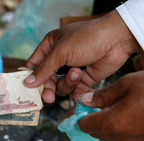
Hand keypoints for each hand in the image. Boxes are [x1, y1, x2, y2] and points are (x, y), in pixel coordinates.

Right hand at [24, 10, 138, 102]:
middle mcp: (60, 59)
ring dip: (68, 83)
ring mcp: (72, 70)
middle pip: (47, 80)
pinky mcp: (85, 79)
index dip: (31, 77)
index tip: (28, 90)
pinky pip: (75, 92)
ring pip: (61, 87)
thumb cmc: (87, 38)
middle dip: (49, 88)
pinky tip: (80, 89)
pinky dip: (77, 93)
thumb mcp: (61, 52)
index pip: (35, 65)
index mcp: (50, 46)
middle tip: (48, 98)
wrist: (116, 40)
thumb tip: (28, 83)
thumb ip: (44, 69)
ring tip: (78, 73)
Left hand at [78, 69, 143, 140]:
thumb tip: (85, 100)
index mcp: (112, 122)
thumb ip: (103, 95)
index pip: (84, 125)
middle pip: (94, 133)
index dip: (81, 114)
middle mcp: (120, 137)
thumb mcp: (127, 83)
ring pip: (107, 139)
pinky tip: (123, 124)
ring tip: (112, 111)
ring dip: (104, 127)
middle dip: (91, 119)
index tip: (84, 104)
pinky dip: (117, 137)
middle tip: (97, 103)